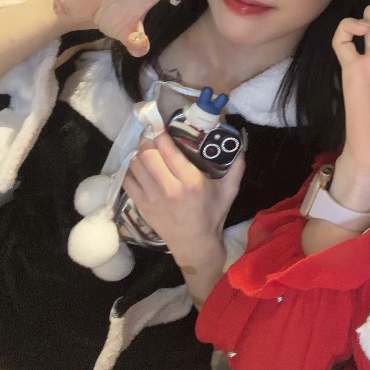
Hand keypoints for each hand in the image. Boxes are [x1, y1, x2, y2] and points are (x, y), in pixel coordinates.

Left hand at [121, 130, 244, 293]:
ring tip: (144, 147)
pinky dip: (130, 169)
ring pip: (135, 165)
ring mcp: (152, 198)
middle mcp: (169, 188)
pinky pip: (127, 180)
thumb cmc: (212, 215)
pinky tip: (137, 164)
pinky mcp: (141, 205)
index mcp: (191, 182)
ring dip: (138, 152)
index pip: (168, 150)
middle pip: (148, 154)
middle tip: (151, 133)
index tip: (160, 125)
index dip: (161, 134)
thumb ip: (237, 166)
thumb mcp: (229, 191)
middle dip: (147, 139)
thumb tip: (241, 142)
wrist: (194, 244)